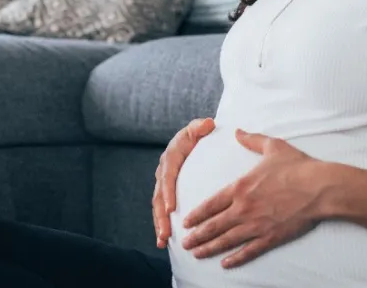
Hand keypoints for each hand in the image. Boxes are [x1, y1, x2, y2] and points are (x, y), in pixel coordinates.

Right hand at [153, 117, 215, 248]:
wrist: (193, 139)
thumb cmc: (198, 134)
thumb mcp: (198, 128)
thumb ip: (201, 127)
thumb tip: (208, 124)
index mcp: (171, 157)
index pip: (167, 176)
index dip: (167, 192)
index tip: (171, 208)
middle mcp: (163, 171)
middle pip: (159, 196)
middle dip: (161, 216)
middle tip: (165, 232)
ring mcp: (164, 184)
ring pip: (158, 206)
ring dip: (159, 224)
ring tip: (162, 241)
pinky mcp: (167, 193)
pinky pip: (162, 210)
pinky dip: (162, 225)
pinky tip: (164, 242)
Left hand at [181, 129, 327, 267]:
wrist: (320, 187)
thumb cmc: (298, 166)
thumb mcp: (272, 146)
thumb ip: (252, 139)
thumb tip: (237, 131)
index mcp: (240, 188)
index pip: (211, 204)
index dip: (196, 215)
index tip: (186, 222)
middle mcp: (243, 208)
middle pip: (213, 226)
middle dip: (197, 236)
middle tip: (184, 244)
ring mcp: (256, 225)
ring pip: (226, 240)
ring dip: (209, 248)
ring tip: (196, 254)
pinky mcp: (271, 236)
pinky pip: (249, 251)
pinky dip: (236, 258)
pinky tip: (225, 264)